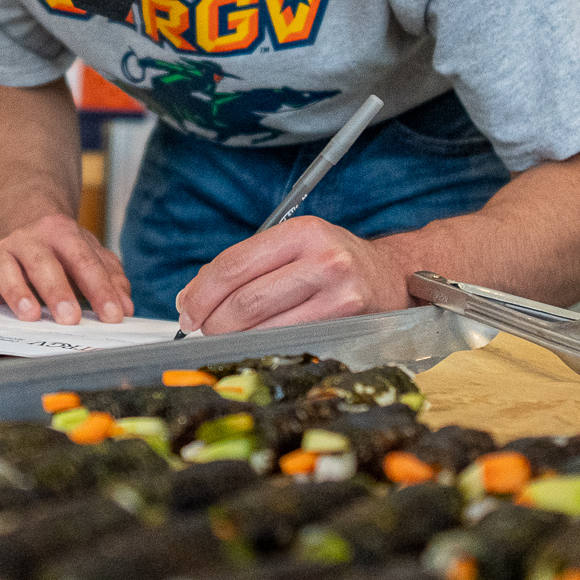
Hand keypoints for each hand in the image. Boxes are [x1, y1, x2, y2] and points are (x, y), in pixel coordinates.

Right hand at [0, 211, 132, 324]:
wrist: (27, 219)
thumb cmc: (63, 248)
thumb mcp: (91, 254)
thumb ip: (110, 277)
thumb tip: (125, 305)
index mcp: (62, 234)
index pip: (84, 261)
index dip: (100, 289)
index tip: (113, 316)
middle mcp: (30, 240)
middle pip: (43, 263)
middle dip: (57, 291)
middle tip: (70, 319)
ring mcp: (3, 253)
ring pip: (6, 269)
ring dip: (17, 292)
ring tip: (29, 315)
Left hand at [175, 216, 414, 333]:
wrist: (393, 276)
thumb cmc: (334, 262)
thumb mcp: (295, 246)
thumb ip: (247, 265)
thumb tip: (193, 297)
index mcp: (302, 232)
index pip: (235, 264)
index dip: (202, 291)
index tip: (186, 308)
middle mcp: (323, 259)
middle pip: (246, 300)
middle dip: (212, 320)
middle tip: (200, 329)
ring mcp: (338, 294)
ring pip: (264, 326)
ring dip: (232, 338)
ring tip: (222, 338)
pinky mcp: (346, 323)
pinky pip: (289, 342)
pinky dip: (260, 346)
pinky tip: (250, 345)